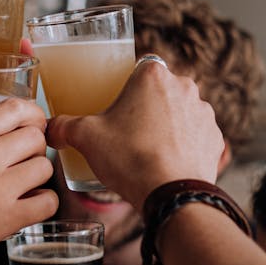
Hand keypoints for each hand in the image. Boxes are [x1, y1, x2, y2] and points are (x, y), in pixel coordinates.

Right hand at [0, 99, 56, 264]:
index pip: (15, 109)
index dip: (31, 114)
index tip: (30, 124)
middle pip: (36, 137)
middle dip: (34, 145)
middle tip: (23, 158)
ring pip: (45, 167)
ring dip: (37, 174)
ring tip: (23, 182)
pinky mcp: (5, 221)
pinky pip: (48, 202)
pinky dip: (43, 202)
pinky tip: (27, 204)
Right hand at [46, 60, 223, 207]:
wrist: (172, 194)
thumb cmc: (129, 158)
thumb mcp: (86, 137)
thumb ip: (64, 126)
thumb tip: (50, 129)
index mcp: (153, 75)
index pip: (138, 69)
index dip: (126, 88)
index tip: (116, 106)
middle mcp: (185, 86)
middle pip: (159, 91)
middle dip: (145, 108)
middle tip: (125, 132)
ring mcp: (204, 113)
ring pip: (179, 113)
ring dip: (165, 126)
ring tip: (145, 151)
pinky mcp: (215, 139)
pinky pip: (194, 136)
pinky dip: (182, 146)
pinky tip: (165, 163)